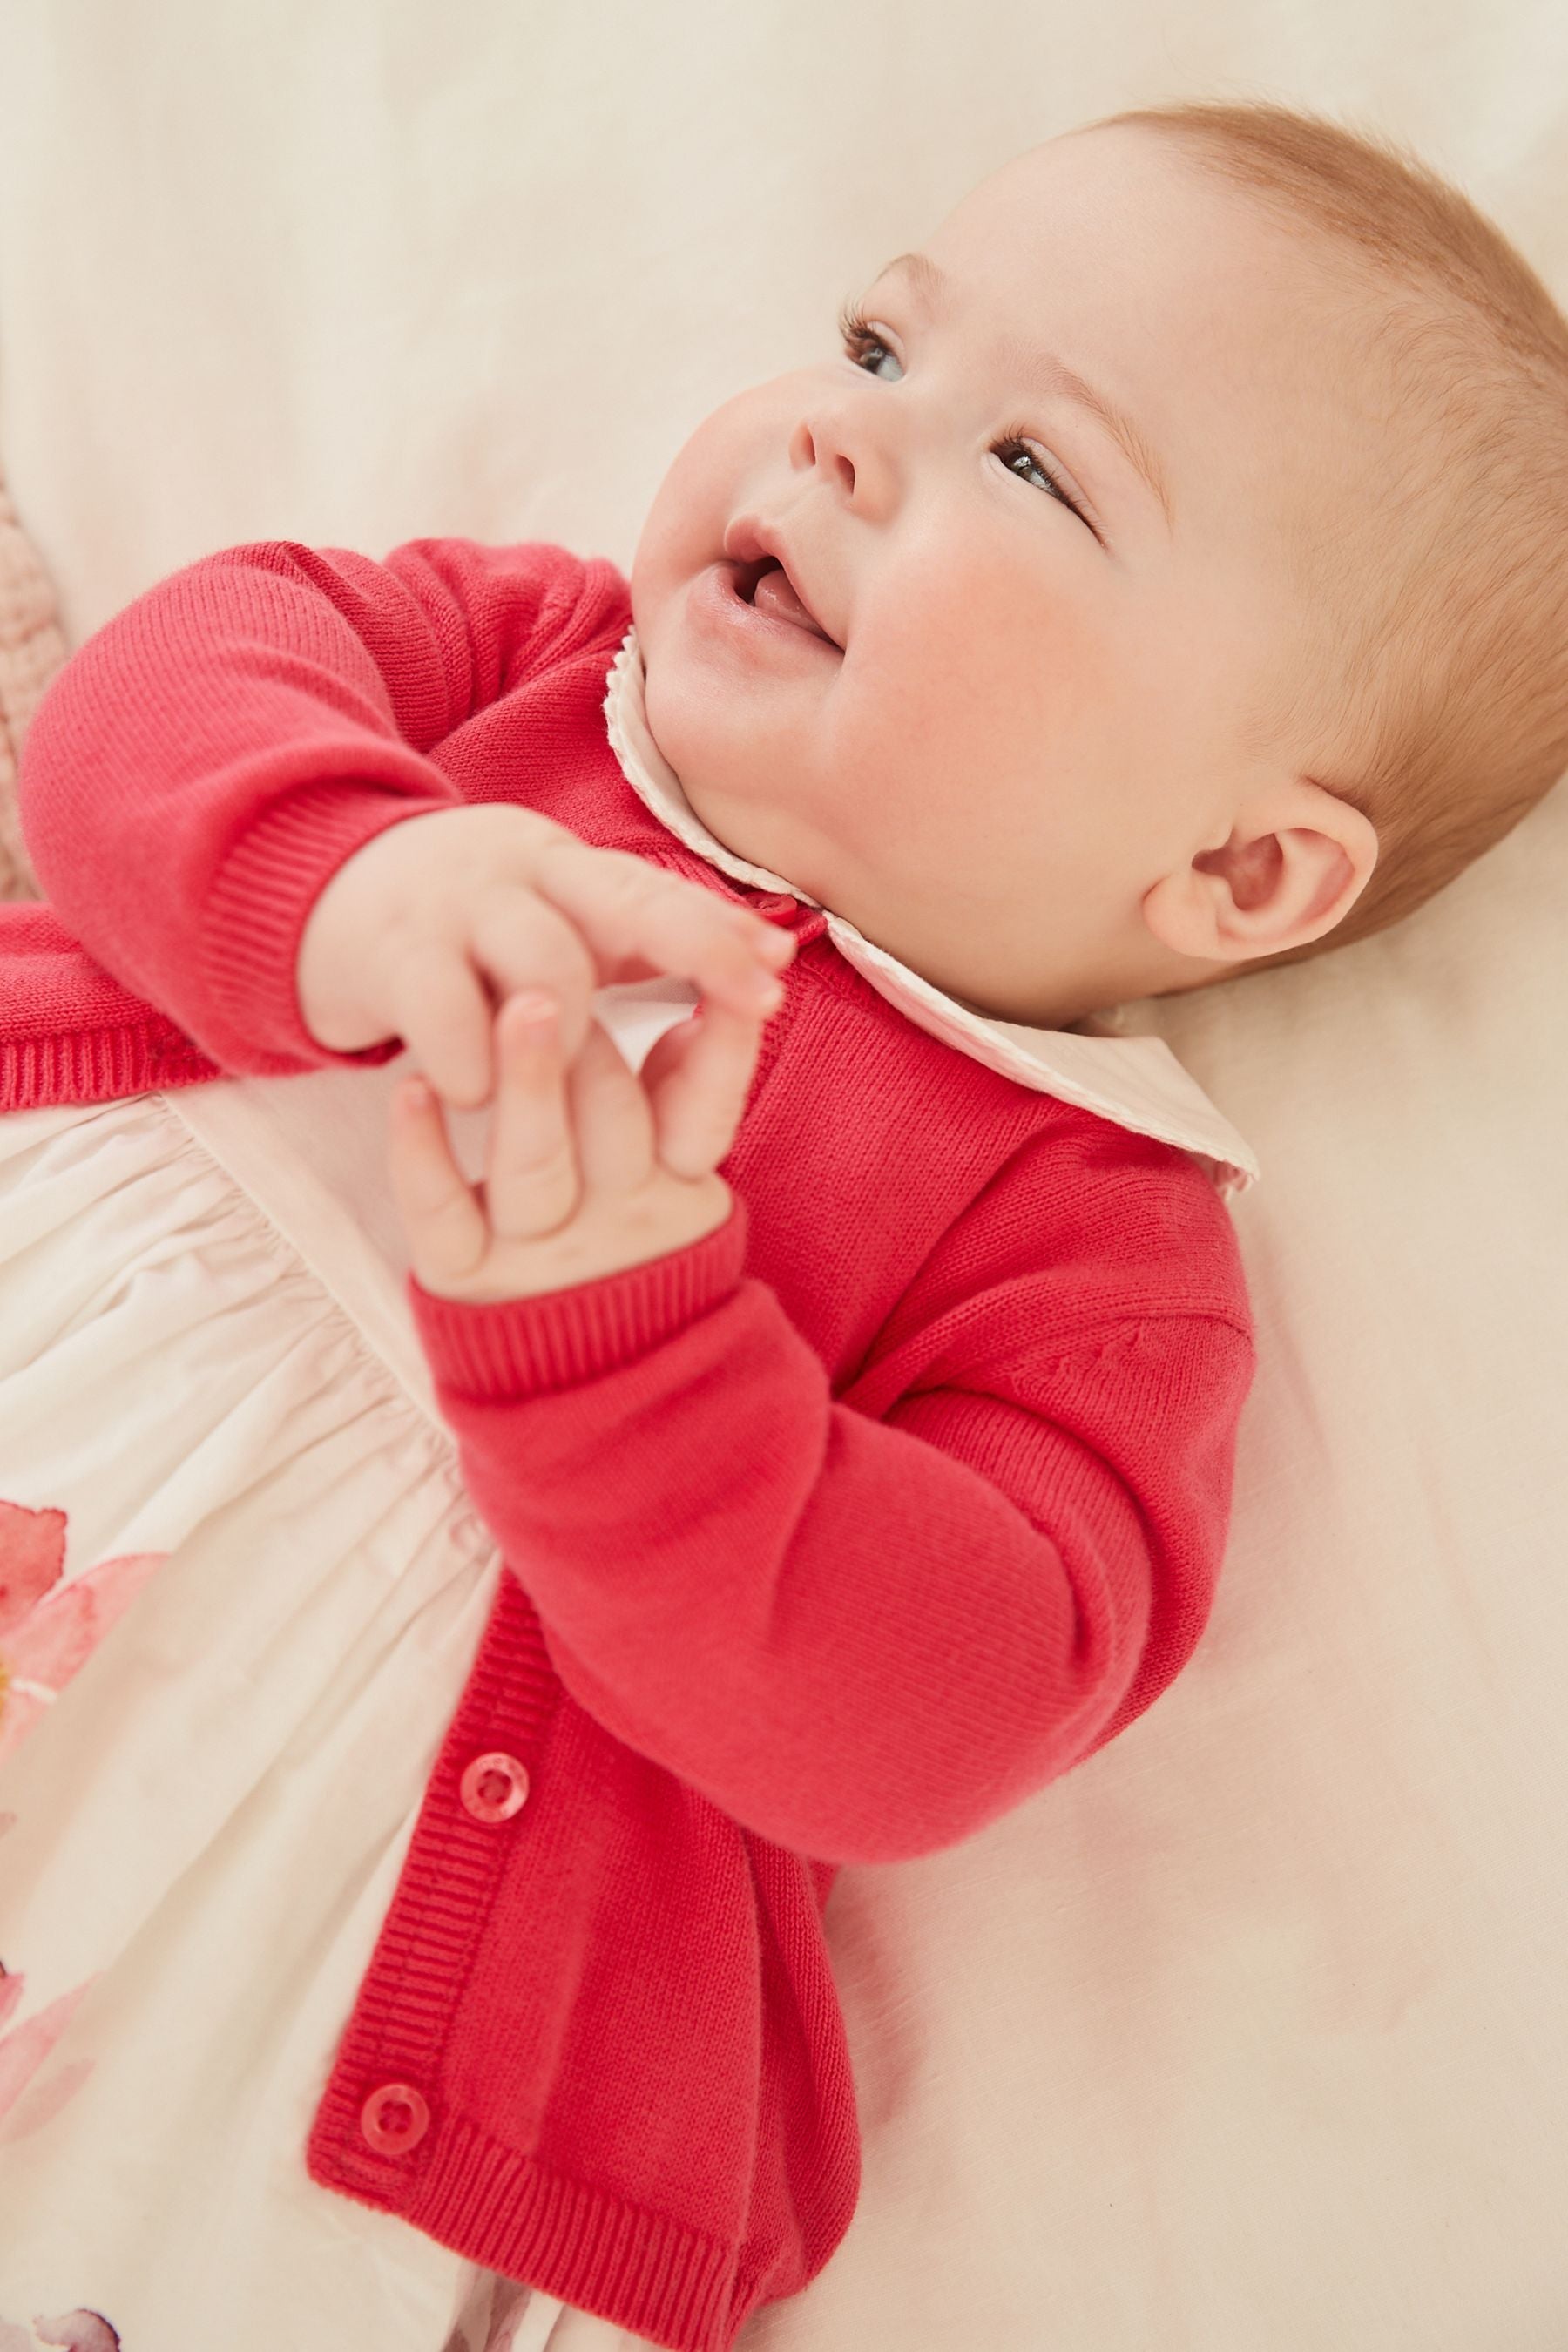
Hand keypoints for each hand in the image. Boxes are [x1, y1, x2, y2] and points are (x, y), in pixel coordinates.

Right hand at [296, 803, 794, 1109]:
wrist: (308, 888)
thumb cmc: (463, 930)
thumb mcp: (554, 916)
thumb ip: (649, 936)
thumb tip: (775, 954)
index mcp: (565, 871)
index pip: (656, 892)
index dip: (720, 933)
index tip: (779, 972)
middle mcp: (519, 875)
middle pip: (619, 906)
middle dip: (693, 951)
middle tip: (748, 1009)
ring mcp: (454, 910)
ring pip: (546, 965)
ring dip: (572, 1039)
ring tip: (563, 1085)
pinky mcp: (388, 955)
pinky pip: (447, 1015)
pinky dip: (471, 1067)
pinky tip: (468, 1095)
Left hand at [387, 980, 764, 1303]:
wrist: (588, 1370)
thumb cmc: (626, 1223)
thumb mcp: (680, 1160)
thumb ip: (692, 1080)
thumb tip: (716, 996)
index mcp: (677, 1184)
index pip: (710, 1111)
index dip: (720, 1045)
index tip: (711, 982)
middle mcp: (615, 1218)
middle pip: (613, 1124)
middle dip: (591, 1046)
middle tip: (560, 974)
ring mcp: (540, 1252)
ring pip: (537, 1166)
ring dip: (527, 1083)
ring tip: (516, 1005)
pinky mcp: (466, 1277)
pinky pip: (443, 1216)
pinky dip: (422, 1154)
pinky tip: (411, 1092)